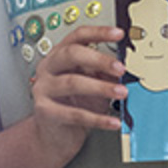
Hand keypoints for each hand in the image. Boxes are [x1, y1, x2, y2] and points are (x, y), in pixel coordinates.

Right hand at [28, 25, 126, 158]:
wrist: (54, 134)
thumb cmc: (74, 104)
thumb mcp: (92, 83)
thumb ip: (105, 72)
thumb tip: (124, 66)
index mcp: (59, 54)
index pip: (77, 36)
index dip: (98, 32)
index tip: (119, 34)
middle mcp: (48, 67)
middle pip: (71, 54)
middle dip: (99, 60)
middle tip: (120, 68)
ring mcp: (43, 88)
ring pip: (72, 83)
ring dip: (101, 88)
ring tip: (121, 93)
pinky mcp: (45, 111)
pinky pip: (75, 114)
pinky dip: (98, 119)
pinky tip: (113, 121)